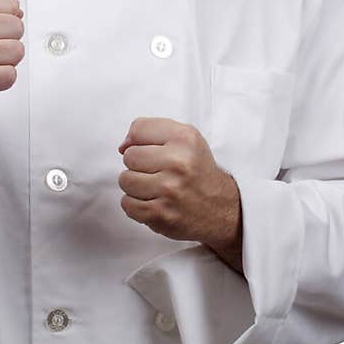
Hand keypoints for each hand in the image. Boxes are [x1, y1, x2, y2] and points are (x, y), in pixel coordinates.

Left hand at [117, 117, 243, 272]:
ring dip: (136, 186)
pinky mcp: (161, 214)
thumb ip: (151, 132)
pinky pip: (127, 204)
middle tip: (158, 172)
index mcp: (185, 139)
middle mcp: (178, 163)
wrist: (221, 208)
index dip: (140, 141)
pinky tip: (154, 202)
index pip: (138, 129)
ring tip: (156, 188)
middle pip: (129, 156)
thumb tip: (123, 145)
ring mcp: (169, 191)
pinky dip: (136, 205)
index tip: (152, 151)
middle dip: (139, 165)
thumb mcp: (185, 139)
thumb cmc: (197, 171)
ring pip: (125, 180)